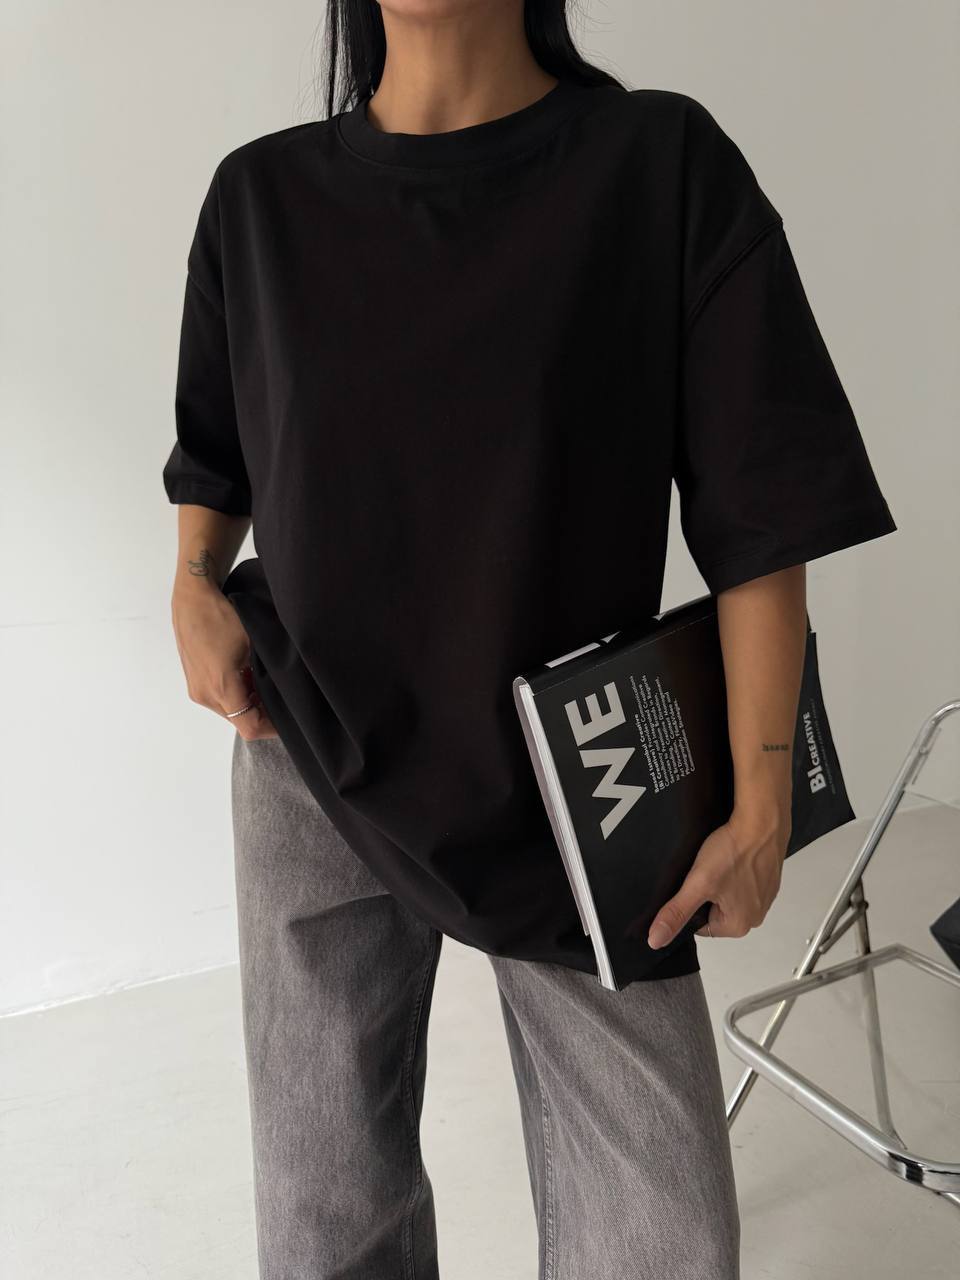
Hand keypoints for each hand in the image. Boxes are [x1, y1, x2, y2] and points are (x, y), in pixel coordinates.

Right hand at [171, 578, 278, 739]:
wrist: (192, 598)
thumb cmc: (222, 616)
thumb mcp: (253, 645)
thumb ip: (266, 675)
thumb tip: (283, 692)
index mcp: (220, 688)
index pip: (250, 727)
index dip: (272, 728)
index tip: (288, 719)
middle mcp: (204, 695)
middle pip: (240, 721)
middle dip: (262, 713)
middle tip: (280, 697)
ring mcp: (197, 689)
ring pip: (230, 711)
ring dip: (249, 703)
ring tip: (264, 682)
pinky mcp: (194, 681)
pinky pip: (220, 699)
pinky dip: (236, 694)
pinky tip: (248, 675)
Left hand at [647, 806, 790, 948]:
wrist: (762, 821)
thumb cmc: (735, 851)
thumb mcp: (697, 884)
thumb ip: (676, 913)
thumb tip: (657, 940)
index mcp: (739, 925)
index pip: (699, 925)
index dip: (690, 903)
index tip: (693, 885)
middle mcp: (755, 916)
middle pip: (714, 911)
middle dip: (706, 892)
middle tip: (706, 872)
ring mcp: (764, 897)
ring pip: (727, 894)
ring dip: (719, 880)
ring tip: (720, 862)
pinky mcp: (768, 879)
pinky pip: (741, 881)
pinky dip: (734, 870)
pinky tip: (731, 857)